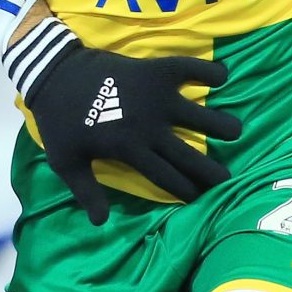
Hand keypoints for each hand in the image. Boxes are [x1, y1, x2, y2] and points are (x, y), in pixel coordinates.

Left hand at [4, 16, 242, 224]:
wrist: (55, 74)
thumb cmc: (60, 121)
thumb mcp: (66, 162)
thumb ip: (86, 192)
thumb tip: (100, 222)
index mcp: (130, 150)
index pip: (166, 177)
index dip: (186, 191)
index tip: (202, 198)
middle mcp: (149, 127)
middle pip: (188, 155)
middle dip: (210, 171)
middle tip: (229, 180)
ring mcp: (155, 97)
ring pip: (198, 115)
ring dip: (219, 123)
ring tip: (236, 131)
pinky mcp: (155, 71)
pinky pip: (188, 68)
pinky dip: (207, 70)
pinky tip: (223, 76)